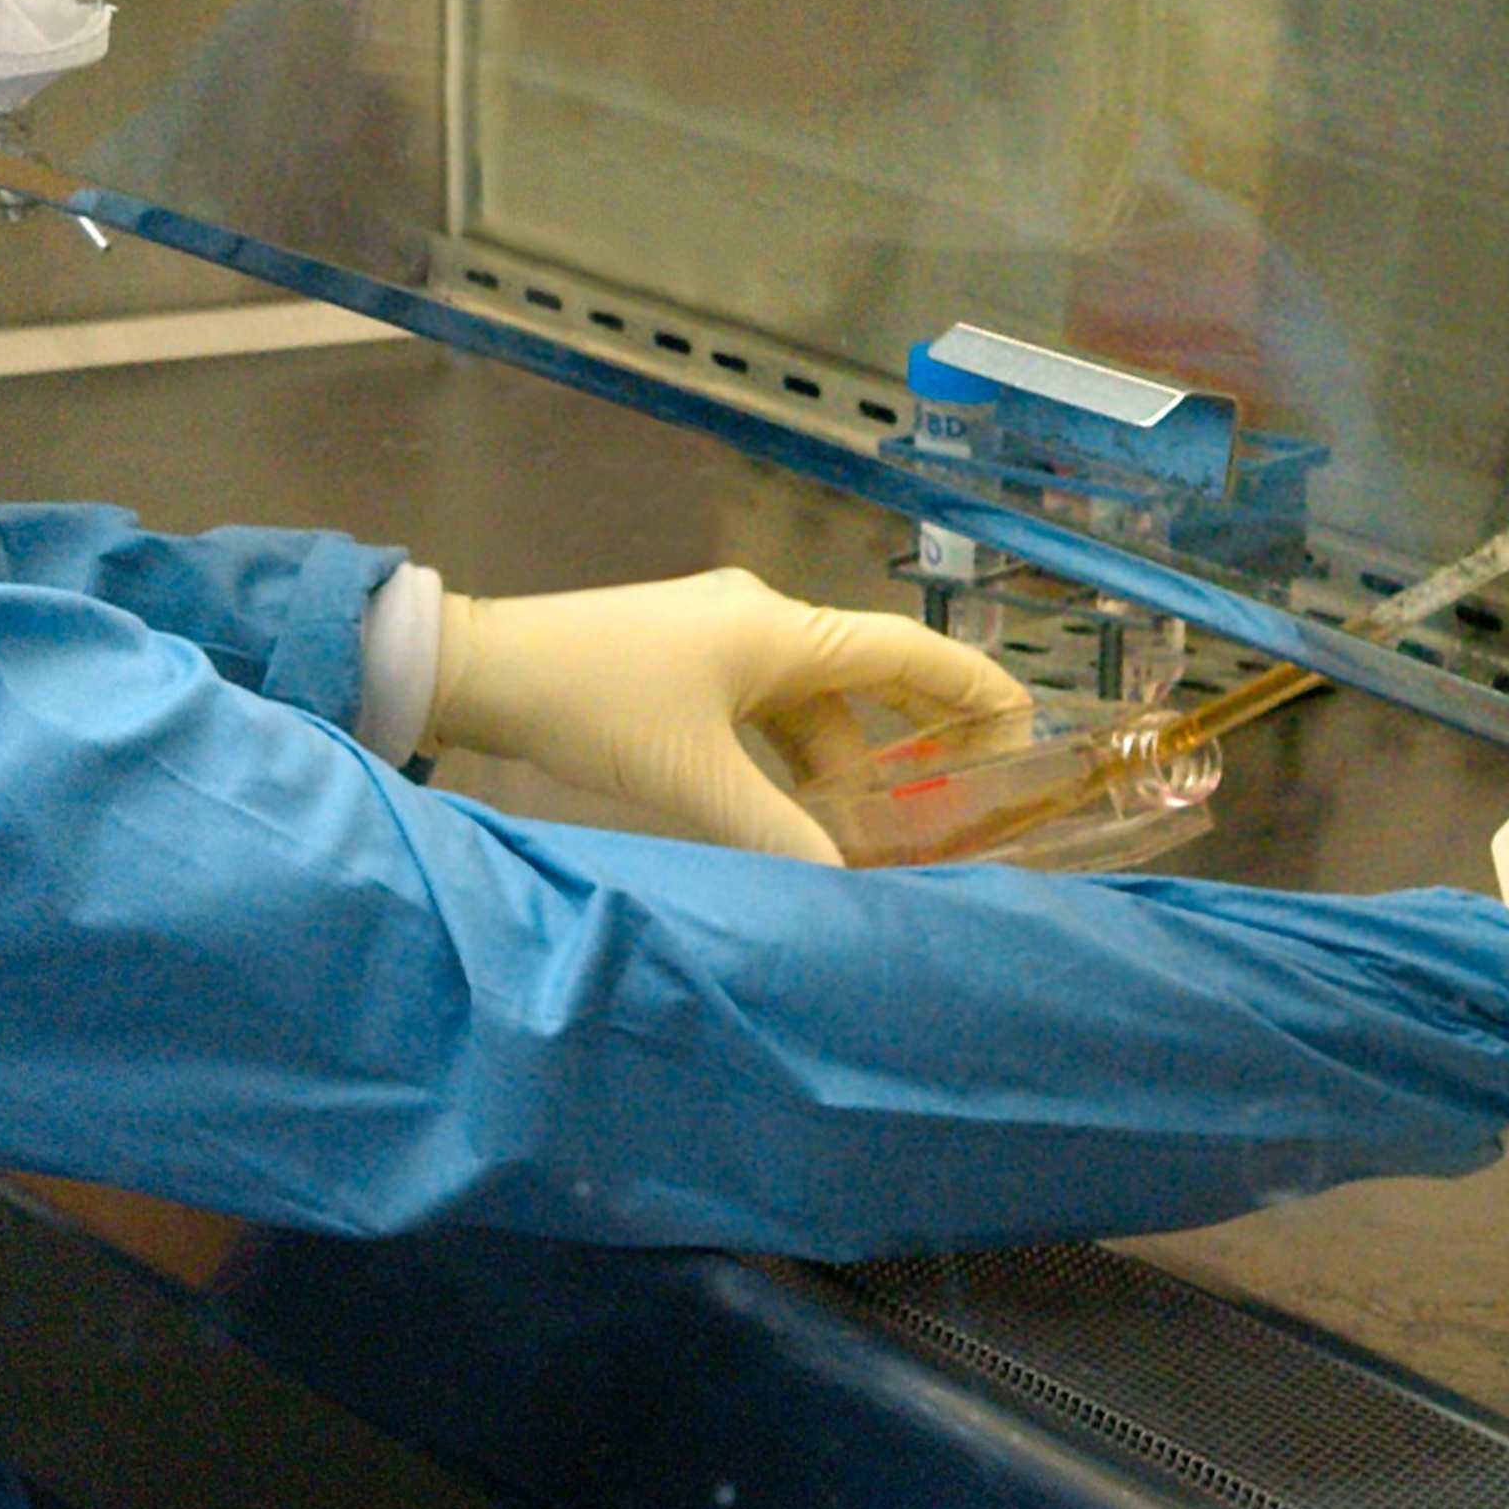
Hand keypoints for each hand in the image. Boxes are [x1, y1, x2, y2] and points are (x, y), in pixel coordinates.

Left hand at [428, 570, 1033, 863]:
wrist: (485, 667)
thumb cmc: (593, 703)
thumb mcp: (692, 779)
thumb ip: (777, 833)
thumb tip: (845, 888)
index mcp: (782, 630)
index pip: (911, 653)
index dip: (977, 691)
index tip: (1024, 739)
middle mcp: (765, 619)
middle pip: (871, 678)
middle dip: (916, 741)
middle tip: (956, 807)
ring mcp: (724, 637)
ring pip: (815, 703)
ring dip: (844, 763)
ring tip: (874, 834)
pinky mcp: (690, 660)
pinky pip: (769, 708)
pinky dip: (794, 757)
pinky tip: (798, 811)